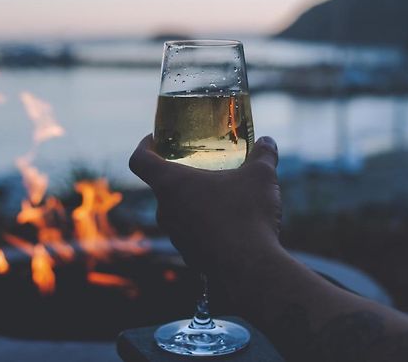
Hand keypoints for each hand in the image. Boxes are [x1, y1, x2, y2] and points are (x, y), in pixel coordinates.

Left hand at [129, 135, 281, 274]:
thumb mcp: (260, 176)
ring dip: (192, 199)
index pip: (139, 160)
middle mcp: (166, 209)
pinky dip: (202, 221)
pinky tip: (228, 221)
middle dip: (179, 173)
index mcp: (171, 183)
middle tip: (198, 165)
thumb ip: (263, 154)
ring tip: (218, 193)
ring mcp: (175, 235)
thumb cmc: (247, 214)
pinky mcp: (188, 253)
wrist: (250, 268)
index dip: (144, 145)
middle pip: (161, 184)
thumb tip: (268, 141)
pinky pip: (190, 230)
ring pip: (176, 209)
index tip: (155, 140)